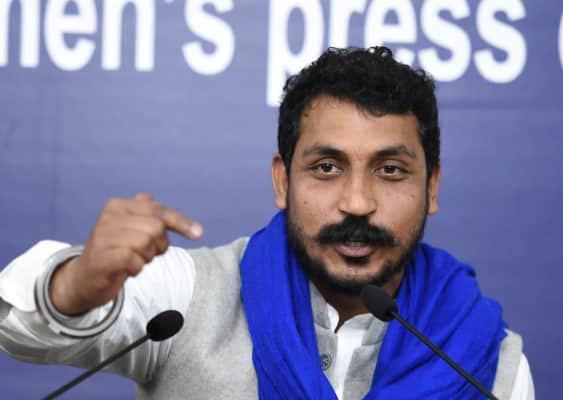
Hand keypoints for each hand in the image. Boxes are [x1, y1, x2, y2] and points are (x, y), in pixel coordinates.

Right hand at [49, 193, 202, 314]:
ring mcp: (102, 236)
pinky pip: (134, 260)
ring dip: (147, 257)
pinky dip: (138, 268)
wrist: (85, 277)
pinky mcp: (101, 258)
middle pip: (156, 227)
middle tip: (148, 253)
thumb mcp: (135, 229)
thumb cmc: (118, 251)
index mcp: (118, 205)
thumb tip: (195, 227)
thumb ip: (156, 218)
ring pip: (146, 243)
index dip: (180, 221)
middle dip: (159, 244)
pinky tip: (129, 269)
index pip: (158, 209)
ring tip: (135, 260)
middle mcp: (108, 216)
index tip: (198, 233)